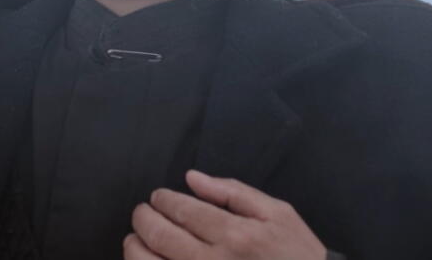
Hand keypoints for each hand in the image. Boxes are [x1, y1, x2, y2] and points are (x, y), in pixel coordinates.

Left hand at [125, 170, 325, 259]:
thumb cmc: (296, 254)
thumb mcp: (278, 214)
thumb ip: (233, 193)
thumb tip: (192, 178)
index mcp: (236, 235)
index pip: (182, 210)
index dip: (162, 200)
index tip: (158, 198)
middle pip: (159, 236)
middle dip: (143, 219)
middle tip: (142, 213)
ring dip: (135, 248)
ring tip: (137, 239)